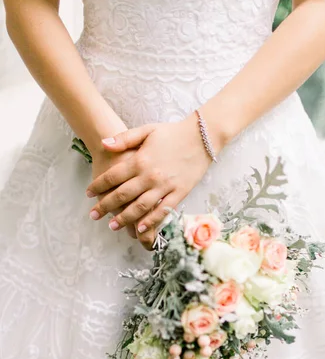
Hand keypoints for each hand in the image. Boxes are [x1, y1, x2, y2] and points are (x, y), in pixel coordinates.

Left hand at [86, 112, 214, 249]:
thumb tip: (103, 144)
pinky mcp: (179, 193)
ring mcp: (165, 186)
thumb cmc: (172, 133)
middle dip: (105, 206)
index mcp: (140, 160)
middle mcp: (150, 175)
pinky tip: (139, 229)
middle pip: (122, 195)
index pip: (112, 177)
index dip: (98, 186)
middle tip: (93, 215)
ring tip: (112, 226)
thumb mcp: (146, 130)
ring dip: (124, 218)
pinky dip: (150, 221)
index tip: (88, 194)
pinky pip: (162, 211)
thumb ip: (124, 139)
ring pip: (140, 207)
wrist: (202, 136)